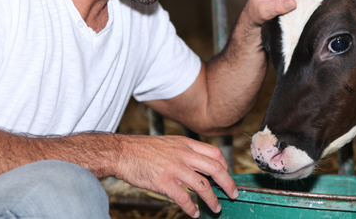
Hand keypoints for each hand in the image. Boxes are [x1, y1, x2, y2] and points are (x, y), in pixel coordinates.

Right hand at [114, 135, 236, 217]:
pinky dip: (191, 207)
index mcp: (186, 144)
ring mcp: (174, 168)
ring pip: (202, 186)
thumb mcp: (169, 143)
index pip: (215, 153)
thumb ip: (185, 151)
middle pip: (215, 169)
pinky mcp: (163, 181)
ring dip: (212, 199)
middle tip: (233, 194)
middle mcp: (184, 154)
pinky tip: (194, 212)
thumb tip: (198, 163)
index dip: (225, 165)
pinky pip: (184, 197)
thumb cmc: (143, 149)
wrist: (122, 152)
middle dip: (228, 183)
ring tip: (216, 208)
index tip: (226, 175)